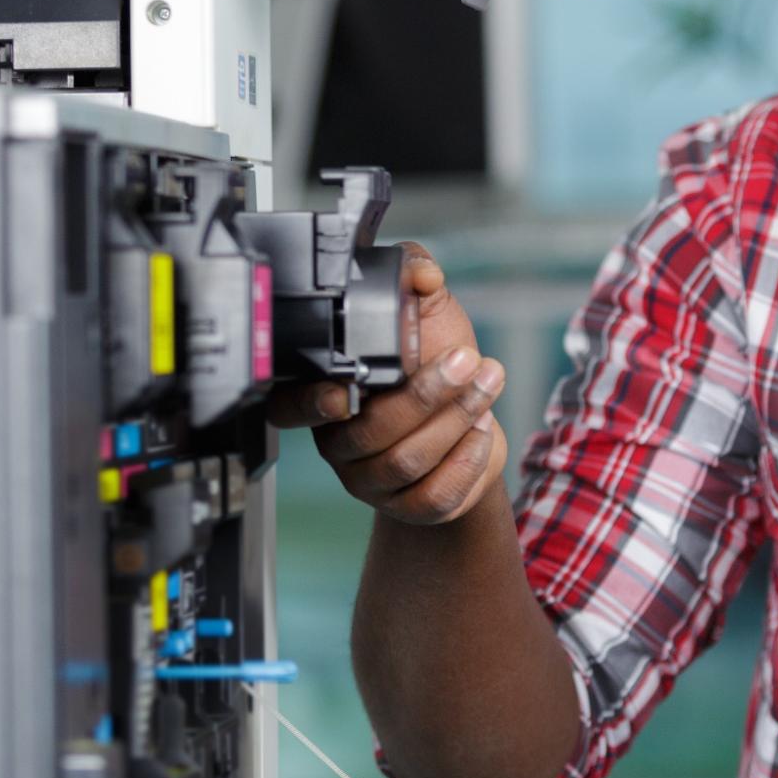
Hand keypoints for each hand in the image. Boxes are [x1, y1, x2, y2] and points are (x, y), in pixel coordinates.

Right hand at [267, 245, 509, 524]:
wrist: (470, 421)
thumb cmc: (434, 362)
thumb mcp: (425, 311)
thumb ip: (414, 278)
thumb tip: (420, 271)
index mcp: (325, 394)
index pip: (290, 409)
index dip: (312, 403)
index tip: (347, 391)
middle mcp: (340, 442)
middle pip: (370, 431)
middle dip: (426, 394)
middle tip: (466, 359)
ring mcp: (372, 480)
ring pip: (406, 460)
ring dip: (456, 417)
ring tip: (488, 382)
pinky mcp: (410, 506)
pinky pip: (434, 495)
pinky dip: (467, 459)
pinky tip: (483, 428)